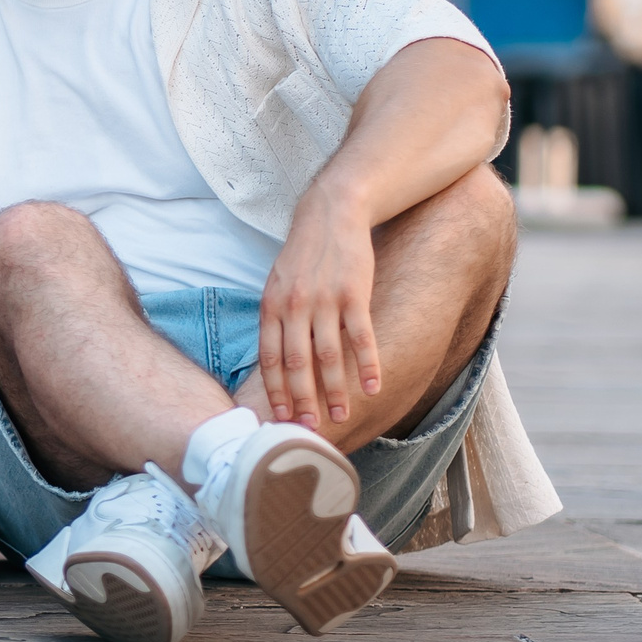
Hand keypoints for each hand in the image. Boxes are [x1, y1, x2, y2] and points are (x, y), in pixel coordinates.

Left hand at [258, 188, 381, 429]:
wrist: (331, 213)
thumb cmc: (304, 255)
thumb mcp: (277, 283)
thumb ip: (276, 319)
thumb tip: (274, 362)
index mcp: (272, 305)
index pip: (269, 357)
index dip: (275, 391)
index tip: (281, 417)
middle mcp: (295, 305)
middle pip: (297, 363)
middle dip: (302, 400)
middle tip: (309, 429)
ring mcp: (325, 300)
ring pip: (328, 356)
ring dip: (335, 390)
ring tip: (340, 414)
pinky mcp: (354, 294)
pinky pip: (361, 337)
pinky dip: (367, 365)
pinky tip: (372, 387)